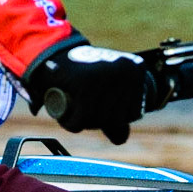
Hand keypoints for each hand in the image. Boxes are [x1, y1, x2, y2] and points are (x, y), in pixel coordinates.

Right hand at [23, 39, 150, 144]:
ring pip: (99, 120)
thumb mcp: (107, 89)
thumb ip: (117, 114)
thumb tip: (121, 139)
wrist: (56, 52)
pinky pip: (81, 120)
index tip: (101, 107)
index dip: (116, 120)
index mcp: (137, 69)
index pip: (133, 113)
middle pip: (116, 119)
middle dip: (98, 122)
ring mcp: (105, 76)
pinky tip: (68, 118)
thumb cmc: (85, 73)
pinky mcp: (84, 84)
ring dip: (83, 123)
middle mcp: (125, 70)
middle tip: (85, 110)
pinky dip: (72, 124)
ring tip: (76, 111)